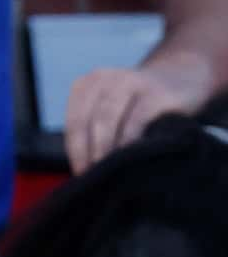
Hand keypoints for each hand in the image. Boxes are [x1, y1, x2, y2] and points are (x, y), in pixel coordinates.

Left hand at [64, 60, 207, 172]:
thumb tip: (84, 169)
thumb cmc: (140, 103)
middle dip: (88, 152)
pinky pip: (137, 120)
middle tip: (93, 178)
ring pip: (108, 118)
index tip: (80, 174)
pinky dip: (130, 142)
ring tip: (110, 174)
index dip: (75, 149)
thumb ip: (96, 128)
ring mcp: (130, 82)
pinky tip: (132, 160)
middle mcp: (104, 79)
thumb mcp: (113, 107)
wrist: (181, 78)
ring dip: (105, 149)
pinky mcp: (156, 93)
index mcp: (86, 85)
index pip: (74, 121)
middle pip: (88, 120)